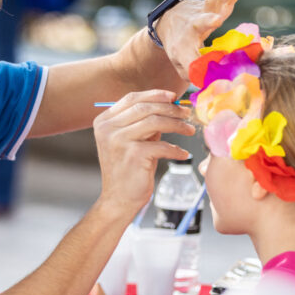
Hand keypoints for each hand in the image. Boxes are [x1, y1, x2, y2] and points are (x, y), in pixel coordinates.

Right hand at [92, 90, 194, 217]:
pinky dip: (175, 149)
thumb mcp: (132, 140)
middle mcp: (107, 129)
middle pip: (145, 107)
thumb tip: (170, 104)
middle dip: (170, 108)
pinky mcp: (132, 155)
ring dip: (177, 125)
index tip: (174, 97)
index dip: (155, 94)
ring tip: (190, 131)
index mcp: (104, 121)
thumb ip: (143, 122)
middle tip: (187, 113)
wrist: (119, 199)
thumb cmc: (129, 169)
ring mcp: (118, 141)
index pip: (132, 98)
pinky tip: (183, 154)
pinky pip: (161, 145)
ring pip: (155, 122)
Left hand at [156, 0, 247, 77]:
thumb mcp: (181, 66)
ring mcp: (203, 12)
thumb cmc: (179, 48)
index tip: (203, 76)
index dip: (197, 67)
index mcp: (184, 48)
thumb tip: (212, 85)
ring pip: (214, 3)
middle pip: (201, 24)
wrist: (169, 23)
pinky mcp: (212, 3)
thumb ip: (194, 75)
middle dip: (208, 22)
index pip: (192, 60)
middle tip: (215, 21)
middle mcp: (194, 28)